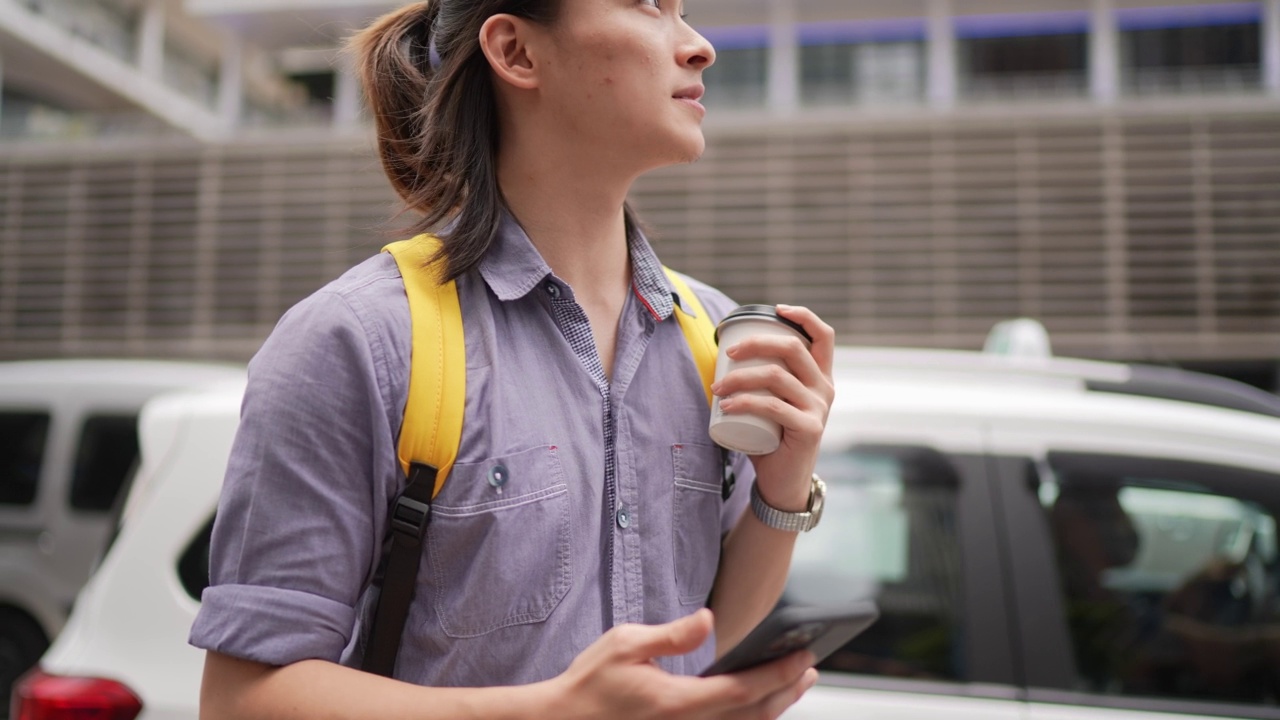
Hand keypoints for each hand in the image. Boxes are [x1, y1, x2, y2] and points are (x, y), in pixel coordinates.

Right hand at [550, 609, 818, 719]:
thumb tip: (708, 619)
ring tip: (792, 686)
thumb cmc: (589, 682)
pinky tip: (756, 706)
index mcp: (679, 701)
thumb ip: (672, 635)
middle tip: (810, 669)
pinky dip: (748, 718)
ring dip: (773, 707)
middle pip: (754, 714)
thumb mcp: (626, 644)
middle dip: (787, 691)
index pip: (745, 689)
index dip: (780, 674)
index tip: (803, 657)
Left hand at [710, 305, 835, 510]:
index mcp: (820, 377)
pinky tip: (726, 407)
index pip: (824, 336)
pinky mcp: (809, 428)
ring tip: (717, 388)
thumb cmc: (772, 438)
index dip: (803, 316)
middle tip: (727, 354)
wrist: (783, 481)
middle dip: (755, 343)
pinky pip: (773, 406)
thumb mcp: (773, 402)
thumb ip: (764, 381)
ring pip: (776, 376)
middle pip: (792, 348)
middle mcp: (824, 388)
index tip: (776, 309)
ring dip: (739, 377)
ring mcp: (818, 408)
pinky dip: (745, 402)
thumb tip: (724, 354)